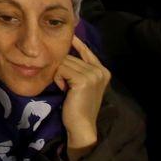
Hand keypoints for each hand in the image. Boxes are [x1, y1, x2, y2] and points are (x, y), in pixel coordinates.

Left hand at [55, 36, 110, 160]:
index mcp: (103, 70)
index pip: (86, 51)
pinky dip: (57, 77)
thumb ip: (79, 69)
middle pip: (71, 56)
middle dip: (62, 67)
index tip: (70, 34)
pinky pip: (61, 69)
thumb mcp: (82, 84)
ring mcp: (93, 74)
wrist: (82, 126)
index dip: (77, 43)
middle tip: (63, 84)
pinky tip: (62, 88)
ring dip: (58, 73)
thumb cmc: (78, 107)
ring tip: (63, 87)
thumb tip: (65, 52)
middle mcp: (100, 70)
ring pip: (65, 62)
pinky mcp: (83, 80)